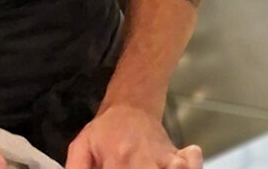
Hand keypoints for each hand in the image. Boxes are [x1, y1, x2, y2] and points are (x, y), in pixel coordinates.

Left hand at [65, 104, 202, 168]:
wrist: (132, 106)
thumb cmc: (105, 130)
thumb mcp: (82, 145)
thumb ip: (77, 167)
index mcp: (115, 160)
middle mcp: (140, 161)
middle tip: (126, 166)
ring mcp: (161, 161)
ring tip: (152, 166)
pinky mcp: (178, 160)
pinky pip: (190, 168)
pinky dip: (189, 168)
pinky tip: (178, 165)